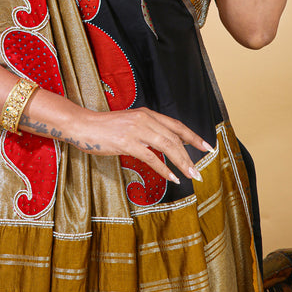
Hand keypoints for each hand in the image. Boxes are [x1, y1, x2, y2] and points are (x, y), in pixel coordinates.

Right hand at [74, 106, 212, 183]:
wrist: (84, 125)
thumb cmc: (106, 127)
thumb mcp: (131, 123)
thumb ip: (148, 129)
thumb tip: (166, 143)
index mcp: (147, 113)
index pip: (176, 125)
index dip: (193, 136)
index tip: (207, 147)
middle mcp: (144, 118)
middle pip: (174, 137)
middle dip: (190, 155)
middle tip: (199, 171)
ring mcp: (136, 130)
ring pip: (167, 146)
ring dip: (181, 163)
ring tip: (190, 175)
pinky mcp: (127, 142)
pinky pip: (151, 157)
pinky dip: (164, 169)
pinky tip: (171, 178)